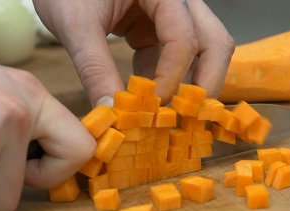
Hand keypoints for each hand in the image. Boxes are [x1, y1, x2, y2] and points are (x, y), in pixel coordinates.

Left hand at [32, 0, 234, 104]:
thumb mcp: (75, 23)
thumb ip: (94, 67)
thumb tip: (110, 112)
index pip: (184, 39)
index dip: (172, 78)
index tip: (152, 108)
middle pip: (214, 44)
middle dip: (203, 85)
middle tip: (184, 119)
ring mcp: (172, 12)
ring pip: (204, 51)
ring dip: (190, 84)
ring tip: (167, 113)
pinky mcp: (158, 26)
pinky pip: (177, 56)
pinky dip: (166, 79)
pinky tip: (146, 96)